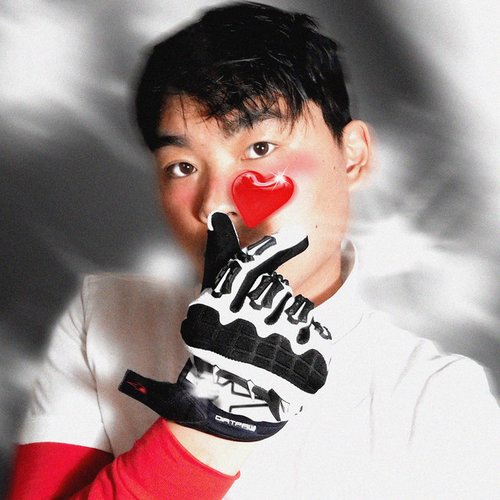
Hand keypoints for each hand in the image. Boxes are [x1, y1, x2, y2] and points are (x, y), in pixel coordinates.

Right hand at [119, 213, 332, 440]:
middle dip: (273, 298)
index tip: (299, 236)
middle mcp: (242, 329)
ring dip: (290, 318)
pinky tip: (290, 352)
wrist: (231, 405)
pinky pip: (317, 332)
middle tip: (260, 320)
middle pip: (277, 287)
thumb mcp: (209, 305)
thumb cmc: (220, 345)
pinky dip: (308, 337)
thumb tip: (218, 218)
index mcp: (215, 313)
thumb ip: (217, 261)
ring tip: (272, 341)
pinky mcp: (300, 368)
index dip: (274, 248)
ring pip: (300, 308)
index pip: (248, 268)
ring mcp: (272, 351)